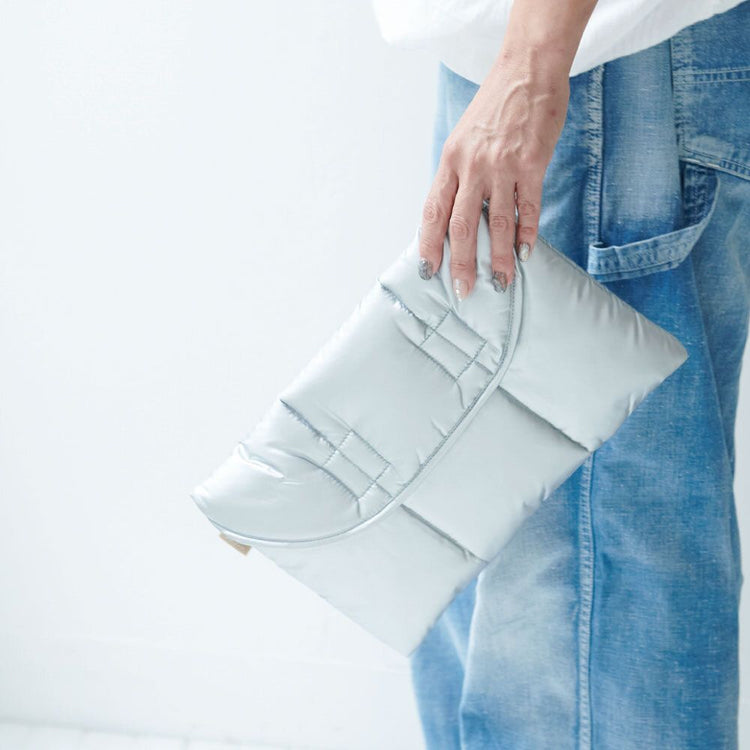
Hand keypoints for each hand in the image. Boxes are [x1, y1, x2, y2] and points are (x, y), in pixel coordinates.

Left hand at [418, 45, 569, 299]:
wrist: (527, 71)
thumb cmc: (494, 107)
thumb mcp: (462, 139)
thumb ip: (458, 175)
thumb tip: (454, 214)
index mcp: (450, 162)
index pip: (433, 212)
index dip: (428, 245)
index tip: (428, 271)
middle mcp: (472, 167)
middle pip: (461, 225)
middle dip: (461, 263)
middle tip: (464, 291)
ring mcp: (502, 166)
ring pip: (497, 222)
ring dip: (499, 257)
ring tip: (501, 282)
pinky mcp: (532, 163)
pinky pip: (528, 206)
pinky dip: (528, 233)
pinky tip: (526, 253)